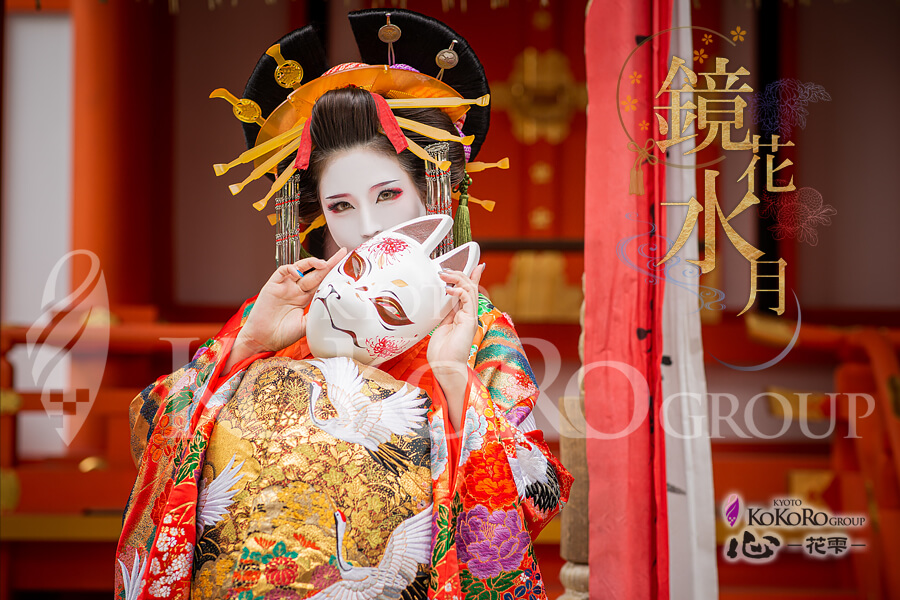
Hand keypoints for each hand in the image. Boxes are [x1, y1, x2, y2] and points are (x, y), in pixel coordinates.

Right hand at [236, 249, 347, 355]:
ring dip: (312, 263)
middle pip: (315, 273)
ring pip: (300, 268)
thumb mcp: (307, 325)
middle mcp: (296, 290)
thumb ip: (318, 313)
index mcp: (305, 299)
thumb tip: (335, 308)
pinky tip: (298, 272)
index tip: (345, 267)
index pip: (322, 282)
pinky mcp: (273, 285)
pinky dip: (290, 269)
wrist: (262, 340)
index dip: (332, 274)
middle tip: (341, 255)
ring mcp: (285, 286)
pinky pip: (282, 271)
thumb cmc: (282, 334)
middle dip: (328, 263)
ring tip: (323, 263)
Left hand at [427, 263, 484, 429]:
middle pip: (470, 287)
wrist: (445, 366)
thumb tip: (444, 299)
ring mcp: (471, 317)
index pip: (469, 292)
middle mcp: (469, 314)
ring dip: (457, 279)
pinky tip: (448, 290)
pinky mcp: (469, 320)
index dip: (473, 277)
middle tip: (445, 270)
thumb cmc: (442, 352)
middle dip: (460, 274)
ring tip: (444, 275)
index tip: (476, 266)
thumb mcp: (441, 326)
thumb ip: (445, 313)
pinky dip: (458, 291)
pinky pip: (467, 298)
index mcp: (463, 315)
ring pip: (470, 289)